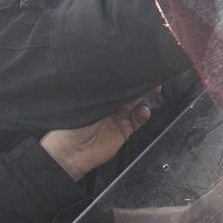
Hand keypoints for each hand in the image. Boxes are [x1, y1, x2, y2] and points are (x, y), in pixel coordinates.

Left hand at [40, 89, 156, 179]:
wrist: (72, 151)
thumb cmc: (72, 124)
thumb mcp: (87, 102)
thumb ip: (104, 92)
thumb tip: (118, 79)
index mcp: (98, 95)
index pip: (116, 84)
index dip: (127, 78)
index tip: (138, 71)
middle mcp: (109, 105)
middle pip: (128, 93)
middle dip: (139, 85)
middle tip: (150, 79)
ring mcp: (117, 118)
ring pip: (136, 104)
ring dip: (144, 98)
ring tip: (148, 93)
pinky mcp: (124, 130)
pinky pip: (137, 120)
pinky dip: (143, 115)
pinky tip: (143, 111)